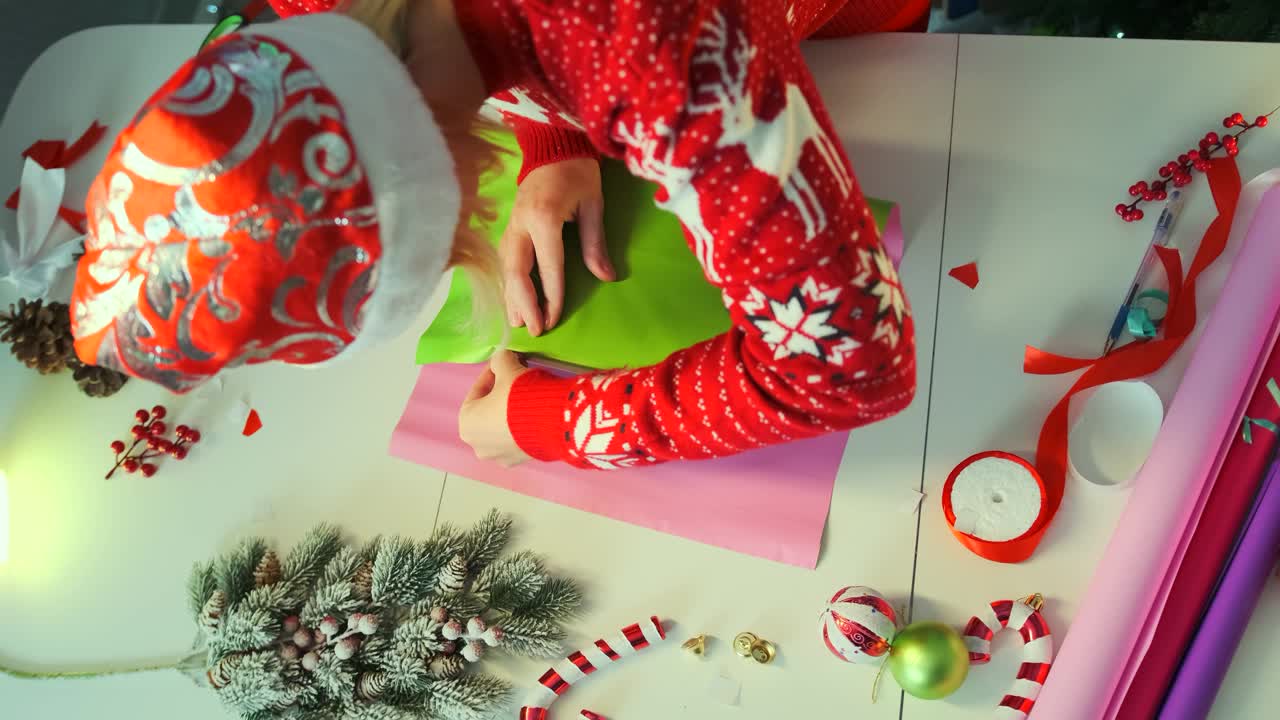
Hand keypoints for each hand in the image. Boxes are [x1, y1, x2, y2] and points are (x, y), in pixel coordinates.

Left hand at [459, 351, 531, 465]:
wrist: (552, 422)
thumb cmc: (519, 397)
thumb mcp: (508, 369)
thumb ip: (500, 360)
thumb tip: (502, 359)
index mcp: (466, 424)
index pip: (477, 391)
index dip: (492, 374)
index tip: (505, 364)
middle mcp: (477, 445)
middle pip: (489, 412)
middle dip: (501, 395)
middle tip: (517, 380)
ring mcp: (499, 457)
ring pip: (502, 427)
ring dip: (512, 412)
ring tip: (529, 396)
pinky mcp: (519, 461)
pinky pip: (517, 439)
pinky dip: (523, 426)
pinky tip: (536, 413)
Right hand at [501, 158, 614, 335]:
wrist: (552, 143)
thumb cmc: (578, 171)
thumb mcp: (593, 204)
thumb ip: (595, 242)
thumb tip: (606, 276)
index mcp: (544, 217)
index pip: (548, 265)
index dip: (551, 295)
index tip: (554, 319)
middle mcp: (521, 223)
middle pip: (516, 271)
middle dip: (524, 304)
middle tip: (534, 330)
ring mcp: (511, 223)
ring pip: (506, 267)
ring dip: (511, 297)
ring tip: (516, 323)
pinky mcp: (509, 224)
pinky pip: (505, 258)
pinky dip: (508, 282)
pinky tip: (511, 299)